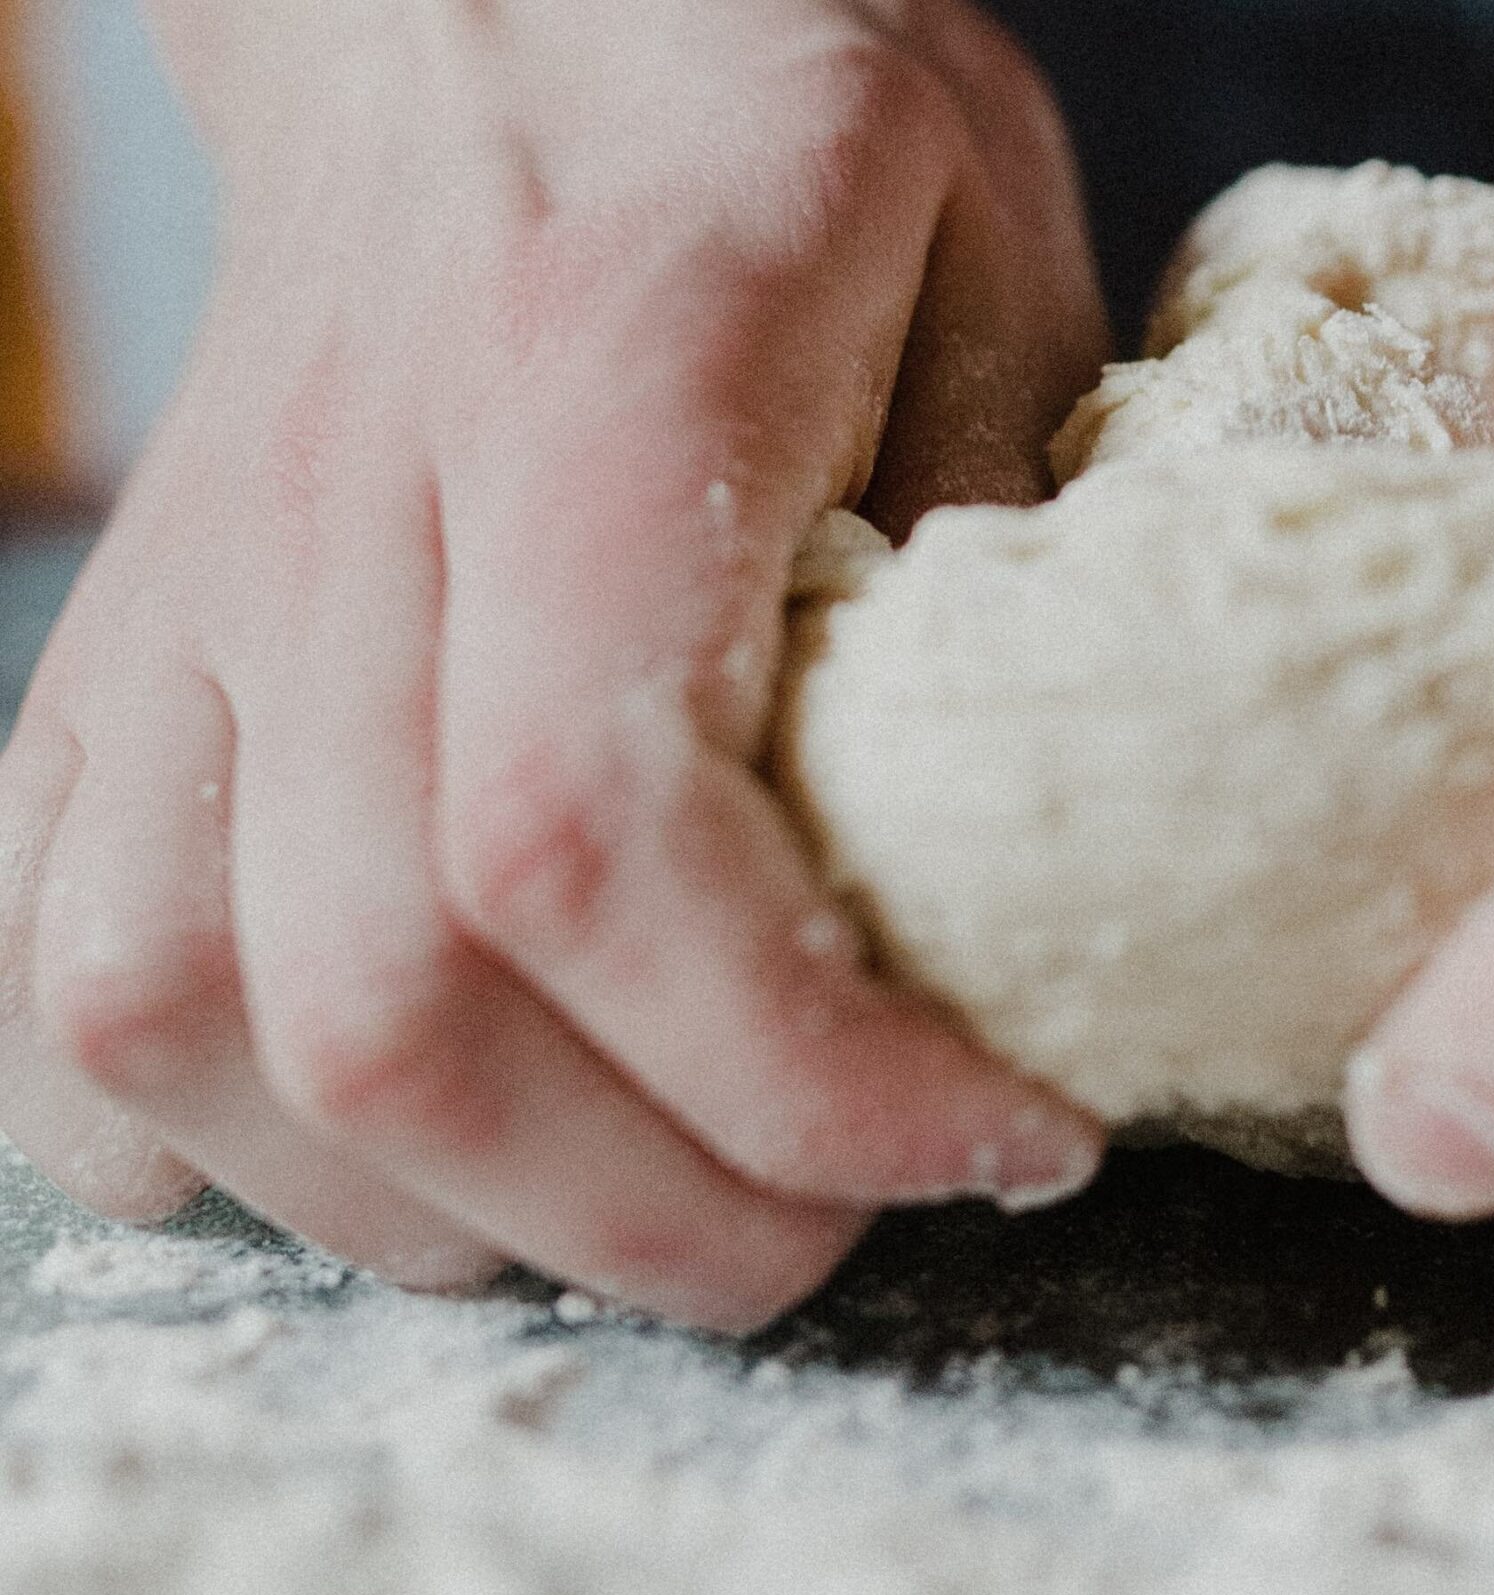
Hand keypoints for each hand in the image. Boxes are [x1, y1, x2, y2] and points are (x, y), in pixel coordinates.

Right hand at [0, 0, 1109, 1329]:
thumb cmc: (767, 114)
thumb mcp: (990, 246)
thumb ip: (1017, 525)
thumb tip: (1030, 849)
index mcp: (588, 380)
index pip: (593, 835)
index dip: (803, 1070)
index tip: (1007, 1136)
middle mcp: (339, 512)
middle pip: (388, 1006)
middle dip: (661, 1211)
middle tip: (853, 1212)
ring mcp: (190, 602)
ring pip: (184, 1033)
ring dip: (453, 1210)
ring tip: (663, 1187)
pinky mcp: (119, 672)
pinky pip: (59, 991)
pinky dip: (222, 1138)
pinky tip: (413, 1130)